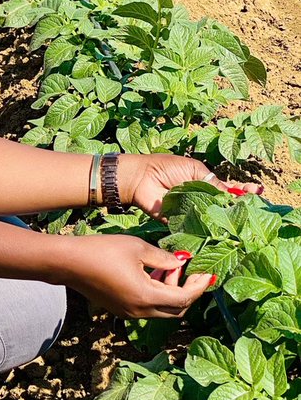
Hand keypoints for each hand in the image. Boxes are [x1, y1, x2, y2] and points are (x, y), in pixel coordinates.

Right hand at [58, 234, 214, 318]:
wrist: (68, 262)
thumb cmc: (102, 251)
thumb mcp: (137, 248)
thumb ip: (164, 258)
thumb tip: (181, 262)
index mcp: (146, 297)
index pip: (184, 298)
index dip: (199, 286)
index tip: (207, 273)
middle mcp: (139, 311)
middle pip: (176, 310)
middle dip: (187, 290)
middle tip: (187, 269)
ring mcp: (128, 313)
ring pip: (161, 309)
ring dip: (170, 291)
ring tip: (166, 265)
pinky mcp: (119, 308)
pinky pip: (147, 306)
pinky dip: (156, 293)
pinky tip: (150, 272)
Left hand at [118, 153, 262, 218]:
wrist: (141, 178)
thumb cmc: (166, 168)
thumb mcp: (194, 171)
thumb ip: (213, 183)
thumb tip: (234, 194)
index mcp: (205, 183)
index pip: (229, 190)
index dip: (243, 191)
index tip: (257, 191)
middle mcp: (201, 200)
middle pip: (225, 207)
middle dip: (240, 207)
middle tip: (256, 208)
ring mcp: (193, 213)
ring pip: (214, 219)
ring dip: (228, 220)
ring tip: (245, 220)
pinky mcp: (182, 224)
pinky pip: (197, 230)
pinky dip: (209, 231)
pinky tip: (223, 231)